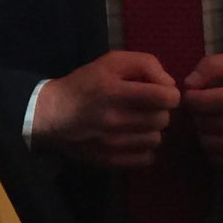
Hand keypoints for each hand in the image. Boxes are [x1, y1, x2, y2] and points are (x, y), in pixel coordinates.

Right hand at [32, 50, 179, 166]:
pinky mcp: (111, 161)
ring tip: (137, 121)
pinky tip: (132, 138)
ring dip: (151, 129)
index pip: (165, 97)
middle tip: (145, 106)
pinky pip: (147, 158)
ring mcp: (113, 144)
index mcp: (114, 90)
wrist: (52, 114)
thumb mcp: (111, 61)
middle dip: (159, 110)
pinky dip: (144, 149)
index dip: (170, 93)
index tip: (160, 92)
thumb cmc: (84, 84)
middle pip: (163, 119)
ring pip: (156, 139)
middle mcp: (114, 119)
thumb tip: (169, 84)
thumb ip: (144, 64)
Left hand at [184, 54, 222, 170]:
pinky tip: (221, 136)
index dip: (191, 97)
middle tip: (204, 107)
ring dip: (203, 132)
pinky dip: (213, 148)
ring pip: (207, 144)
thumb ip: (212, 66)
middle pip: (202, 124)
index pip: (201, 103)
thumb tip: (188, 85)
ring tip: (212, 121)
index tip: (196, 94)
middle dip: (197, 114)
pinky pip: (218, 160)